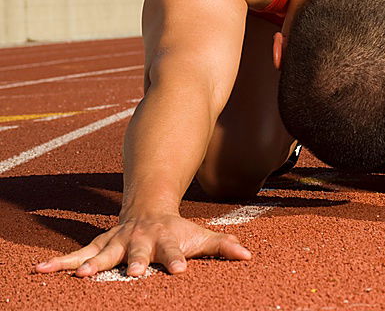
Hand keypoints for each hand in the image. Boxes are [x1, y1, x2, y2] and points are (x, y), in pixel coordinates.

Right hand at [34, 213, 250, 276]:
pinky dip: (59, 263)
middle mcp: (137, 241)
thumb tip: (249, 256)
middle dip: (132, 262)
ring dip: (87, 265)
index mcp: (164, 240)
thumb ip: (222, 246)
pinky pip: (76, 256)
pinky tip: (39, 271)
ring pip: (99, 253)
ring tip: (73, 276)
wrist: (148, 202)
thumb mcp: (199, 235)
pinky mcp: (98, 246)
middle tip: (132, 274)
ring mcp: (116, 242)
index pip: (173, 252)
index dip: (176, 261)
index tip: (180, 272)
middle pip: (134, 252)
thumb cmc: (176, 229)